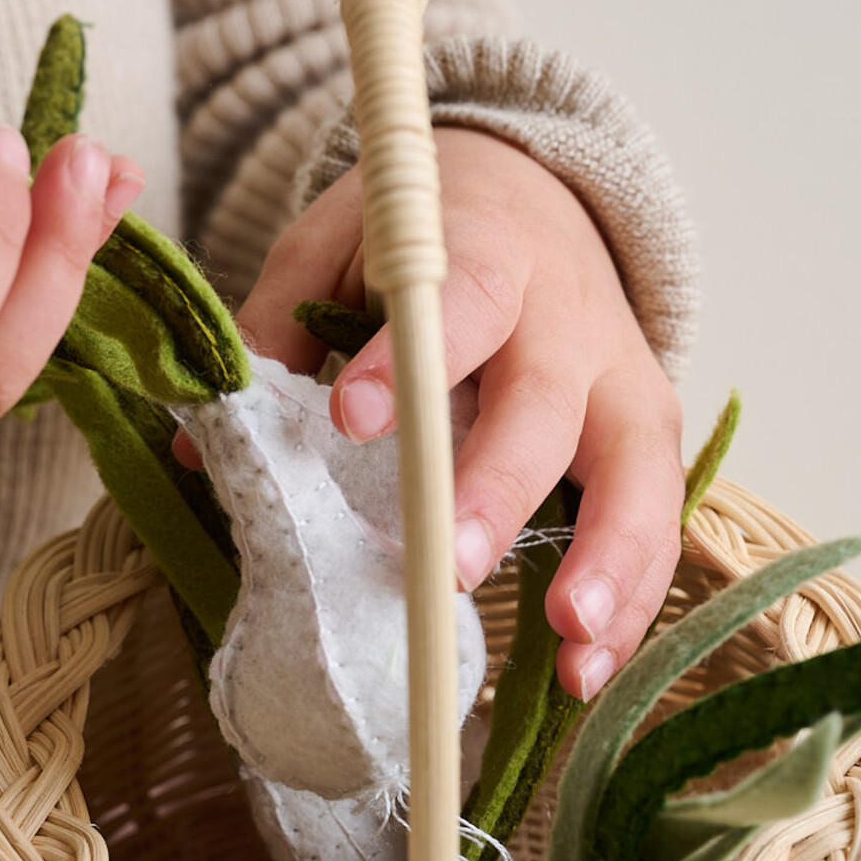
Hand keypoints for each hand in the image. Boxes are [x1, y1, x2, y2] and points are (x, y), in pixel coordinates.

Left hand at [235, 127, 683, 700]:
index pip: (456, 302)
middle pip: (545, 404)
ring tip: (568, 641)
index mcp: (485, 254)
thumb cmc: (422, 237)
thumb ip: (276, 329)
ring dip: (606, 559)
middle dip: (497, 489)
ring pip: (633, 468)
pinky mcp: (643, 433)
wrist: (533, 191)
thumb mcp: (332, 245)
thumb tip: (204, 449)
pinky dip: (633, 597)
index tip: (350, 416)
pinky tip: (588, 669)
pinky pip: (656, 517)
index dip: (410, 360)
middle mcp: (566, 319)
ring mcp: (618, 378)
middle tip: (447, 570)